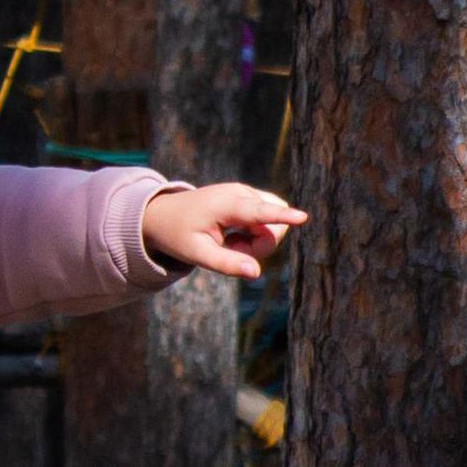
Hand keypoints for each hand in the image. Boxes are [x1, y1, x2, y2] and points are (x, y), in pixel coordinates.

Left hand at [143, 183, 307, 279]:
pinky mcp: (251, 198)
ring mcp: (248, 193)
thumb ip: (226, 264)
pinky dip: (258, 233)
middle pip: (274, 225)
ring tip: (231, 242)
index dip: (282, 217)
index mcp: (226, 204)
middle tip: (232, 250)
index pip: (260, 212)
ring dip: (259, 241)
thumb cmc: (178, 235)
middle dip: (261, 246)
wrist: (164, 214)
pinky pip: (269, 220)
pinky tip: (235, 234)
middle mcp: (242, 193)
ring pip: (274, 223)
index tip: (302, 217)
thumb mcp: (196, 254)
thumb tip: (255, 273)